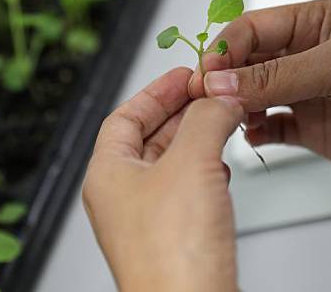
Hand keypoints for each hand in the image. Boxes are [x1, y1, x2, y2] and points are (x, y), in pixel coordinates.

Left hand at [83, 68, 242, 291]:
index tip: (183, 76)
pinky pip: (185, 190)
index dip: (156, 91)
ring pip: (170, 163)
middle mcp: (121, 195)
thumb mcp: (191, 164)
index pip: (125, 116)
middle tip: (210, 94)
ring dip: (197, 140)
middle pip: (149, 137)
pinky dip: (204, 171)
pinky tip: (222, 168)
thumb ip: (206, 120)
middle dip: (182, 112)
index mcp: (108, 173)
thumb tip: (219, 97)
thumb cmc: (172, 253)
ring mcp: (145, 218)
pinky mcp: (172, 237)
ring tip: (222, 121)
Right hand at [189, 0, 330, 191]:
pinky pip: (272, 127)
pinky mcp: (312, 128)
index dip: (224, 49)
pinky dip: (257, 133)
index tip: (206, 75)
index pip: (251, 28)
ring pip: (252, 95)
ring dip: (235, 106)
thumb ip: (276, 75)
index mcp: (312, 22)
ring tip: (227, 120)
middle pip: (245, 61)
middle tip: (203, 99)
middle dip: (223, 79)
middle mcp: (305, 55)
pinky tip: (253, 137)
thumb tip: (218, 82)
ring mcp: (307, 92)